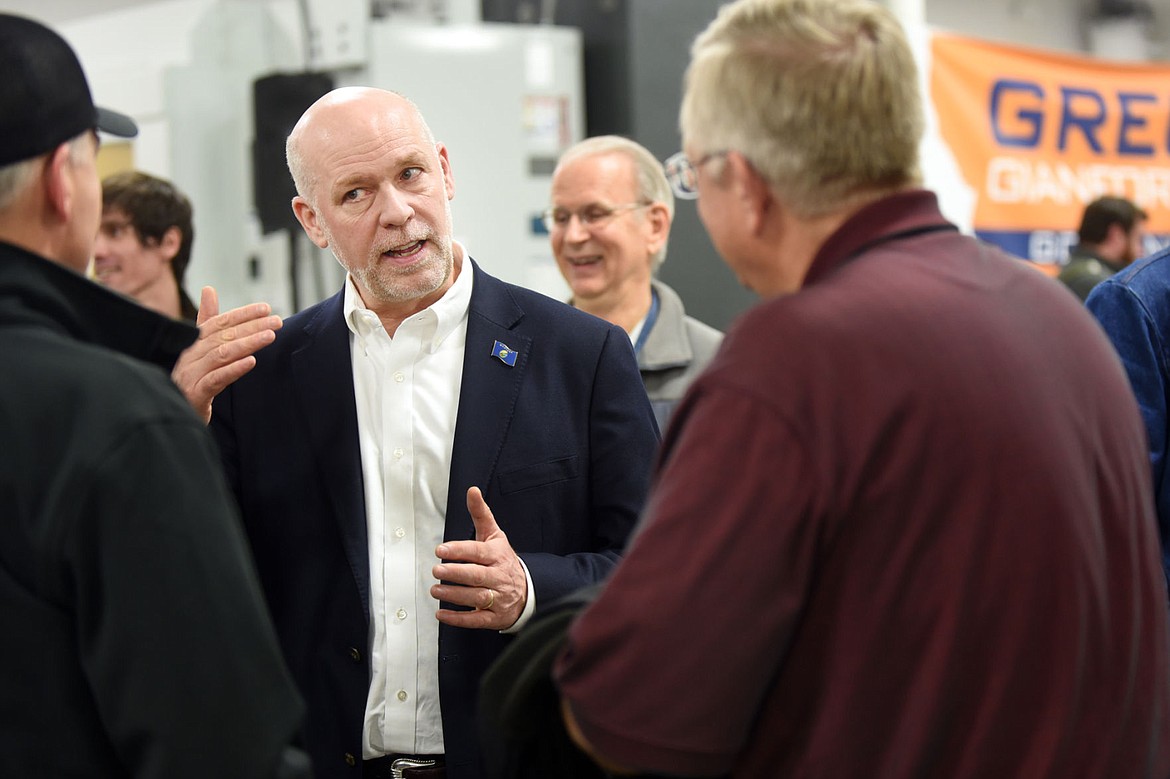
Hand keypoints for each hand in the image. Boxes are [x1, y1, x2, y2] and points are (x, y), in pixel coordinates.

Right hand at [172, 286, 282, 422]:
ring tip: (270, 337)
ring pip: (221, 354)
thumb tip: (209, 289)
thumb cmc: (192, 380)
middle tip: (277, 321)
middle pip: (223, 336)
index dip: (242, 314)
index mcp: (193, 344)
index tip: (265, 308)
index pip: (219, 323)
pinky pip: (216, 379)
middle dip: (251, 326)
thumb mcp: (201, 351)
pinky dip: (234, 369)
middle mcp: (190, 356)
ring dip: (247, 343)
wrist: (173, 416)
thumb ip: (207, 321)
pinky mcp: (195, 394)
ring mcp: (191, 375)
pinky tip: (251, 362)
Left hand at [431, 486, 527, 629]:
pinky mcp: (495, 617)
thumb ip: (481, 514)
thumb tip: (472, 491)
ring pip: (476, 597)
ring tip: (435, 590)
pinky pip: (477, 620)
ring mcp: (499, 598)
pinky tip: (442, 615)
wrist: (528, 590)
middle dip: (455, 573)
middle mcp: (499, 576)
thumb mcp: (495, 535)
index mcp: (498, 555)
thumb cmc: (504, 561)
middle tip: (437, 571)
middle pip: (477, 575)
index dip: (459, 550)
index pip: (478, 552)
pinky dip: (458, 619)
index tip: (441, 550)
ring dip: (454, 595)